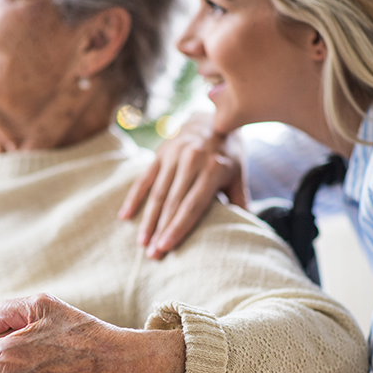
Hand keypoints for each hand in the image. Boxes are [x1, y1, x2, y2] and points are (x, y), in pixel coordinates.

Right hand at [118, 112, 246, 258]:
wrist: (212, 117)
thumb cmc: (227, 154)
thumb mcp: (238, 174)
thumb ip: (239, 201)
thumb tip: (246, 231)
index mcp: (214, 168)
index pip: (193, 205)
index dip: (178, 227)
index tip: (166, 247)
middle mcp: (192, 160)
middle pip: (172, 203)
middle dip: (161, 231)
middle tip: (152, 255)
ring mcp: (174, 155)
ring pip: (157, 194)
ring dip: (148, 220)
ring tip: (141, 243)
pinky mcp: (160, 153)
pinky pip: (144, 179)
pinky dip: (134, 198)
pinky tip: (125, 216)